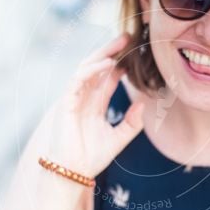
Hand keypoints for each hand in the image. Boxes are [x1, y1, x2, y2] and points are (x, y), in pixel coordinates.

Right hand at [48, 32, 145, 176]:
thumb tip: (144, 106)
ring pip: (87, 68)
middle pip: (97, 68)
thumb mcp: (118, 139)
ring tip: (119, 42)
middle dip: (111, 51)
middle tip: (128, 37)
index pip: (108, 78)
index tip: (136, 53)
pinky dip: (91, 70)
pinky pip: (77, 79)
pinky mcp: (66, 102)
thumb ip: (131, 123)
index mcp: (95, 105)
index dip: (121, 65)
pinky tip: (107, 63)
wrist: (71, 173)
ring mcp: (73, 98)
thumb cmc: (90, 158)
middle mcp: (83, 98)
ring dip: (102, 54)